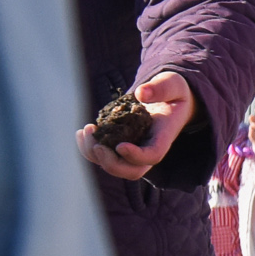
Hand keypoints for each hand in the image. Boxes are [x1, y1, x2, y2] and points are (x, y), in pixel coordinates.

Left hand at [80, 68, 196, 180]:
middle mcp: (148, 149)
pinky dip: (88, 149)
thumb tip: (141, 93)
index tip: (120, 146)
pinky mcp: (119, 145)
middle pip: (132, 171)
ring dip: (95, 155)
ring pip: (114, 167)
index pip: (153, 155)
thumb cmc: (172, 92)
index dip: (136, 156)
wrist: (167, 100)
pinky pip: (102, 156)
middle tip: (96, 145)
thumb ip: (161, 87)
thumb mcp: (173, 84)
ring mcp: (133, 150)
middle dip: (111, 163)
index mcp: (163, 136)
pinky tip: (82, 132)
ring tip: (86, 131)